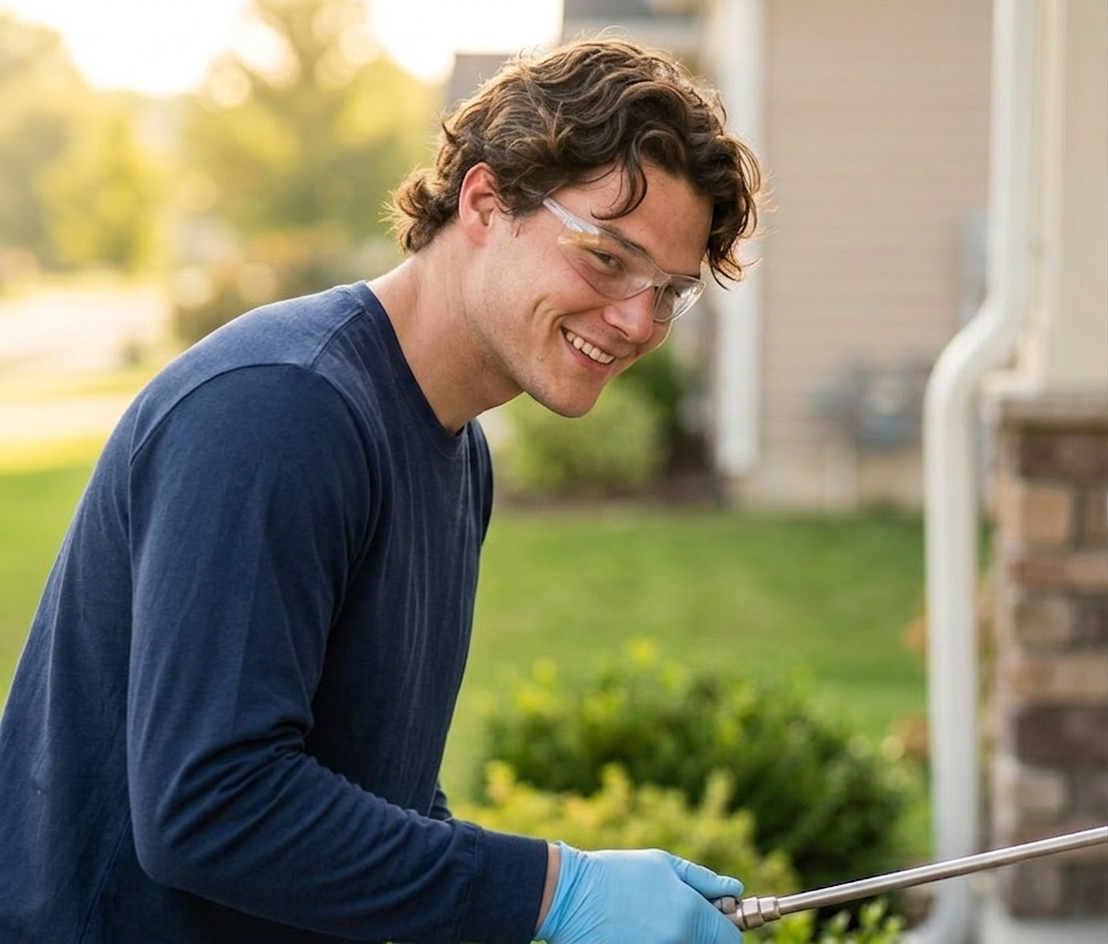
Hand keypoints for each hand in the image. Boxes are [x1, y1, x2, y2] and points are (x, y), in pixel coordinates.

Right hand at [536, 843, 743, 943]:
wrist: (569, 896)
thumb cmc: (616, 873)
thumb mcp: (661, 864)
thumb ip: (703, 880)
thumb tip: (735, 889)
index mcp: (689, 915)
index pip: (731, 939)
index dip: (725, 927)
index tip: (715, 918)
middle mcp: (678, 942)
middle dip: (701, 934)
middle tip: (675, 916)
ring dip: (678, 938)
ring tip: (650, 920)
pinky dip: (656, 941)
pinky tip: (636, 931)